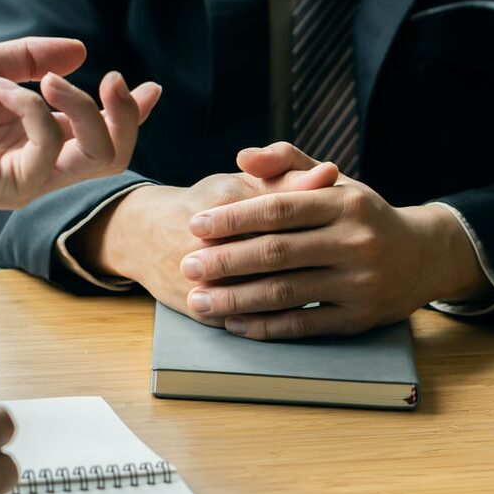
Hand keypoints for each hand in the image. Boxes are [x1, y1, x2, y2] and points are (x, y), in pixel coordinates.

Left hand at [0, 36, 161, 209]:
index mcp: (41, 141)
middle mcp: (43, 165)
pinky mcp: (11, 186)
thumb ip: (34, 60)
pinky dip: (33, 108)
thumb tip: (81, 51)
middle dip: (125, 116)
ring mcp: (30, 180)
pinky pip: (48, 148)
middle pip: (115, 156)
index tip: (152, 88)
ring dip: (85, 108)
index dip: (133, 116)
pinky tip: (2, 90)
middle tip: (112, 79)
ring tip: (51, 80)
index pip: (102, 138)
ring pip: (97, 157)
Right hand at [69, 156, 337, 317]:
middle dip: (315, 265)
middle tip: (347, 268)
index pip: (285, 215)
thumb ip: (286, 179)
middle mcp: (209, 239)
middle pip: (276, 258)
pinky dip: (271, 321)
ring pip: (258, 292)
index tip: (349, 231)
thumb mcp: (242, 184)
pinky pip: (241, 318)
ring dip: (298, 295)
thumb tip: (330, 172)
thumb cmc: (205, 205)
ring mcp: (200, 277)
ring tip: (328, 292)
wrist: (144, 236)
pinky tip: (298, 315)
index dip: (321, 225)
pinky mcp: (195, 306)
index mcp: (226, 200)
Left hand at [181, 142, 491, 338]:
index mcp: (346, 203)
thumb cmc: (363, 215)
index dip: (234, 218)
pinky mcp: (359, 318)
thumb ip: (288, 163)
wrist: (423, 257)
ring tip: (199, 301)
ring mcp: (359, 283)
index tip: (195, 225)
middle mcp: (356, 242)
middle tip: (187, 266)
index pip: (279, 209)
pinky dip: (265, 326)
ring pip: (286, 292)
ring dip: (236, 298)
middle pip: (277, 253)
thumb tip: (243, 156)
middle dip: (226, 261)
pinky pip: (304, 324)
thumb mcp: (335, 182)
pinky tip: (234, 323)